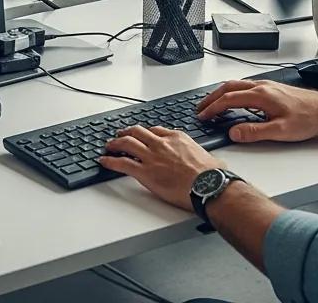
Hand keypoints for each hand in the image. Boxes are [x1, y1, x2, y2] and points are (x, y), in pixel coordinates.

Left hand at [99, 126, 214, 210]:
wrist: (209, 186)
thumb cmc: (212, 175)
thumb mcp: (209, 157)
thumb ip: (203, 156)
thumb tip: (214, 162)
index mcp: (176, 137)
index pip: (155, 130)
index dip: (145, 133)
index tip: (141, 135)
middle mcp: (161, 144)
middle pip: (137, 132)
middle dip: (126, 132)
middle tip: (120, 134)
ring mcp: (152, 157)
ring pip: (127, 143)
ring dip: (115, 143)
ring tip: (109, 145)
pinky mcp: (145, 172)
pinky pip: (122, 163)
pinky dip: (110, 161)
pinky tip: (104, 161)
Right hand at [196, 78, 317, 142]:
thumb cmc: (307, 119)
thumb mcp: (280, 131)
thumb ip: (255, 132)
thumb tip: (234, 133)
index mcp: (260, 95)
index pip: (228, 99)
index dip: (213, 108)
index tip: (203, 116)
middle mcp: (261, 86)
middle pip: (228, 87)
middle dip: (211, 98)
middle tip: (201, 108)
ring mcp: (266, 85)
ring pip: (236, 85)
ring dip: (221, 93)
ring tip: (213, 104)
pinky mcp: (271, 88)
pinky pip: (245, 86)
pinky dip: (232, 92)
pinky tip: (234, 100)